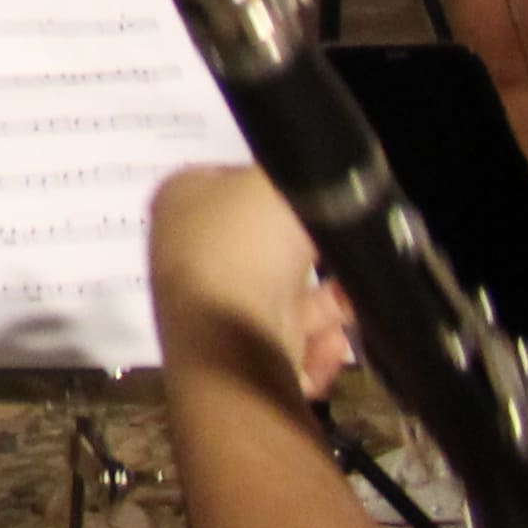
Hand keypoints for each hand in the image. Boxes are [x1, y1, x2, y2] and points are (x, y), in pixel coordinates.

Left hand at [151, 165, 354, 400]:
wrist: (232, 342)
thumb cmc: (244, 247)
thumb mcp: (275, 181)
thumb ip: (294, 175)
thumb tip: (311, 187)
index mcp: (182, 198)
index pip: (237, 183)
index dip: (283, 194)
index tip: (320, 209)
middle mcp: (189, 249)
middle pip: (272, 248)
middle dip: (317, 262)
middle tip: (343, 265)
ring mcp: (211, 304)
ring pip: (289, 301)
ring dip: (327, 311)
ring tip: (344, 313)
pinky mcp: (236, 353)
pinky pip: (291, 345)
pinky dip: (316, 350)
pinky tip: (328, 346)